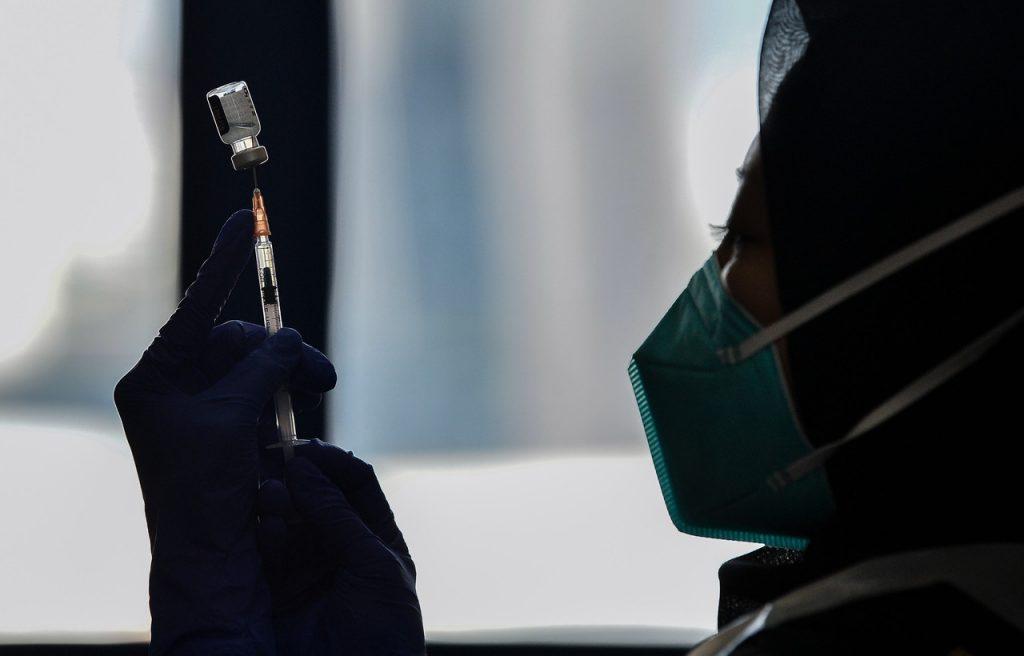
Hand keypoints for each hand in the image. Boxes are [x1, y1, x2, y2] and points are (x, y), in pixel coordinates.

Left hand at [114, 211, 335, 654]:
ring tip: (320, 389)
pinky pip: (266, 396)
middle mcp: (177, 388)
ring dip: (290, 377)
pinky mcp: (232, 430)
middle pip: (238, 342)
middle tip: (320, 374)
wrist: (213, 556)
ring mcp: (206, 410)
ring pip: (259, 369)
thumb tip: (289, 336)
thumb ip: (261, 368)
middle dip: (281, 352)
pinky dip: (285, 403)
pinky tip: (294, 427)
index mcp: (156, 378)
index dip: (225, 263)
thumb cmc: (203, 491)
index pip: (195, 306)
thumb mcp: (230, 418)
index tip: (244, 217)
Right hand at [257, 441, 424, 654]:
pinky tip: (263, 527)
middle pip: (315, 498)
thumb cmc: (383, 633)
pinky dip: (261, 535)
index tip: (306, 449)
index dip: (333, 463)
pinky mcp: (274, 592)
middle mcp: (339, 548)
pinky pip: (264, 554)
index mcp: (375, 537)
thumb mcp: (372, 567)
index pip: (356, 484)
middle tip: (274, 460)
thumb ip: (338, 517)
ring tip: (269, 496)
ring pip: (286, 521)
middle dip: (297, 479)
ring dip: (277, 504)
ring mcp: (305, 569)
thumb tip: (304, 468)